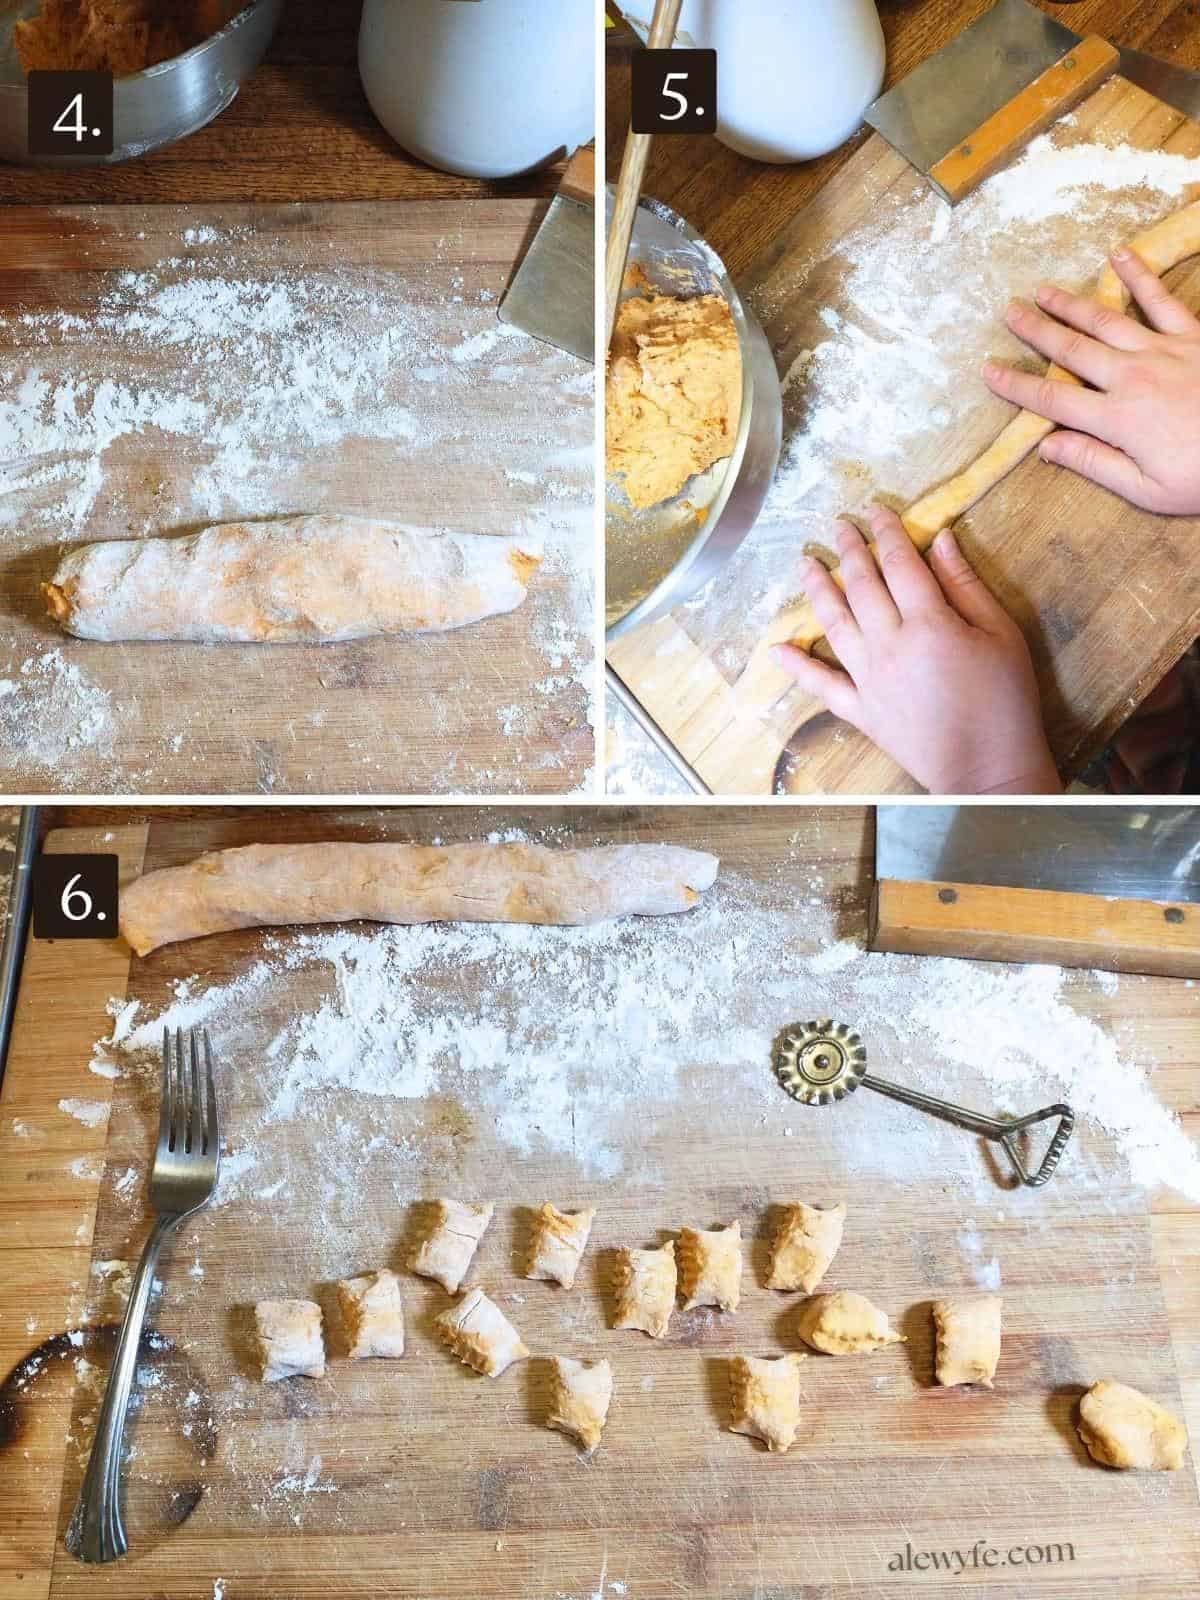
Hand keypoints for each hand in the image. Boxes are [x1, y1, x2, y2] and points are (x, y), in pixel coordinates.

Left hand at [773, 508, 1060, 794]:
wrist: (988, 771)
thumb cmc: (1006, 701)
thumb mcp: (1001, 634)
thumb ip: (966, 585)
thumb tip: (940, 540)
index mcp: (929, 623)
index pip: (900, 563)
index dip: (886, 532)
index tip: (875, 510)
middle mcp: (889, 646)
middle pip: (861, 586)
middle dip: (848, 550)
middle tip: (837, 525)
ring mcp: (869, 679)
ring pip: (833, 624)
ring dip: (816, 590)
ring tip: (805, 564)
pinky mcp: (861, 711)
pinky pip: (821, 685)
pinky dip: (798, 667)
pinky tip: (777, 649)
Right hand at [983, 247, 1199, 513]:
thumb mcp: (1147, 489)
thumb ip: (1094, 464)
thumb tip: (1046, 446)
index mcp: (1116, 419)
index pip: (1051, 399)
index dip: (1015, 386)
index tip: (987, 371)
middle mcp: (1131, 376)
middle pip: (1071, 349)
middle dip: (1036, 330)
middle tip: (1009, 312)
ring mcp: (1162, 350)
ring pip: (1106, 320)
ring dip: (1071, 303)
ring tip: (1044, 290)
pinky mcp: (1192, 335)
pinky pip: (1160, 299)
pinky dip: (1138, 277)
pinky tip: (1118, 256)